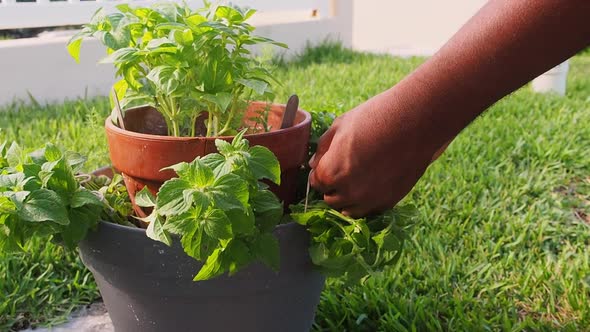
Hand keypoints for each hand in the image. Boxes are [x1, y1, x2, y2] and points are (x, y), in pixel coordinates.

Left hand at [309, 91, 446, 217]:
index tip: (325, 167)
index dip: (319, 173)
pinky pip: (370, 210)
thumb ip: (323, 148)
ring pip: (349, 210)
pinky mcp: (389, 202)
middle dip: (332, 187)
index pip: (316, 183)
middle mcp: (348, 192)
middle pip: (331, 199)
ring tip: (356, 180)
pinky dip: (366, 202)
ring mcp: (370, 200)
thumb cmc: (374, 118)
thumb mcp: (340, 125)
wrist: (414, 122)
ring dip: (348, 198)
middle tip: (341, 171)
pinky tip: (371, 185)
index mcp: (331, 172)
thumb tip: (313, 164)